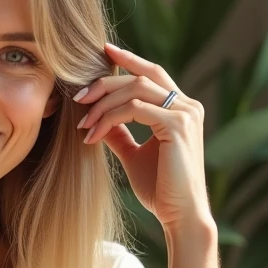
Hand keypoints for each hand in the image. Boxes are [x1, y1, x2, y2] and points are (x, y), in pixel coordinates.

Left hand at [75, 42, 212, 231]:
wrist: (180, 215)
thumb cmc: (161, 189)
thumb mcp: (134, 155)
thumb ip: (120, 133)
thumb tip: (98, 118)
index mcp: (182, 109)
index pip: (152, 74)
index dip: (128, 60)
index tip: (103, 52)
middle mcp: (188, 106)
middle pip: (141, 77)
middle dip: (106, 83)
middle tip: (79, 97)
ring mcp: (185, 114)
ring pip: (136, 89)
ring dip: (103, 103)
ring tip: (83, 123)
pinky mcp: (178, 126)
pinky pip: (135, 110)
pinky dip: (110, 118)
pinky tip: (93, 135)